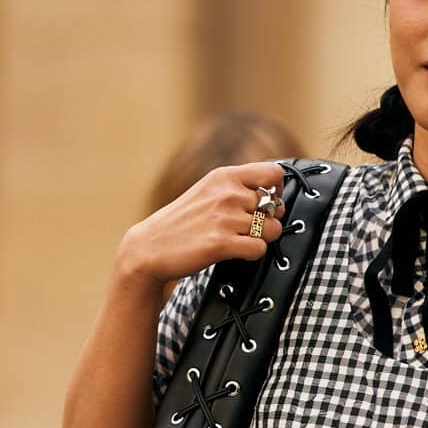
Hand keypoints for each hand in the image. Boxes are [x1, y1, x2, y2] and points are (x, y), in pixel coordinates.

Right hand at [114, 161, 286, 288]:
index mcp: (224, 176)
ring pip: (271, 230)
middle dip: (268, 220)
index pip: (272, 173)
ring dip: (260, 239)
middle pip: (275, 207)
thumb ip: (237, 188)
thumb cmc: (181, 223)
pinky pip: (259, 249)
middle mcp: (227, 193)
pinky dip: (252, 254)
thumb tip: (274, 196)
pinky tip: (235, 252)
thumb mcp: (207, 192)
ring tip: (238, 241)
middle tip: (246, 229)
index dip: (277, 190)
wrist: (150, 248)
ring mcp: (224, 218)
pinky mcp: (221, 243)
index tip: (268, 203)